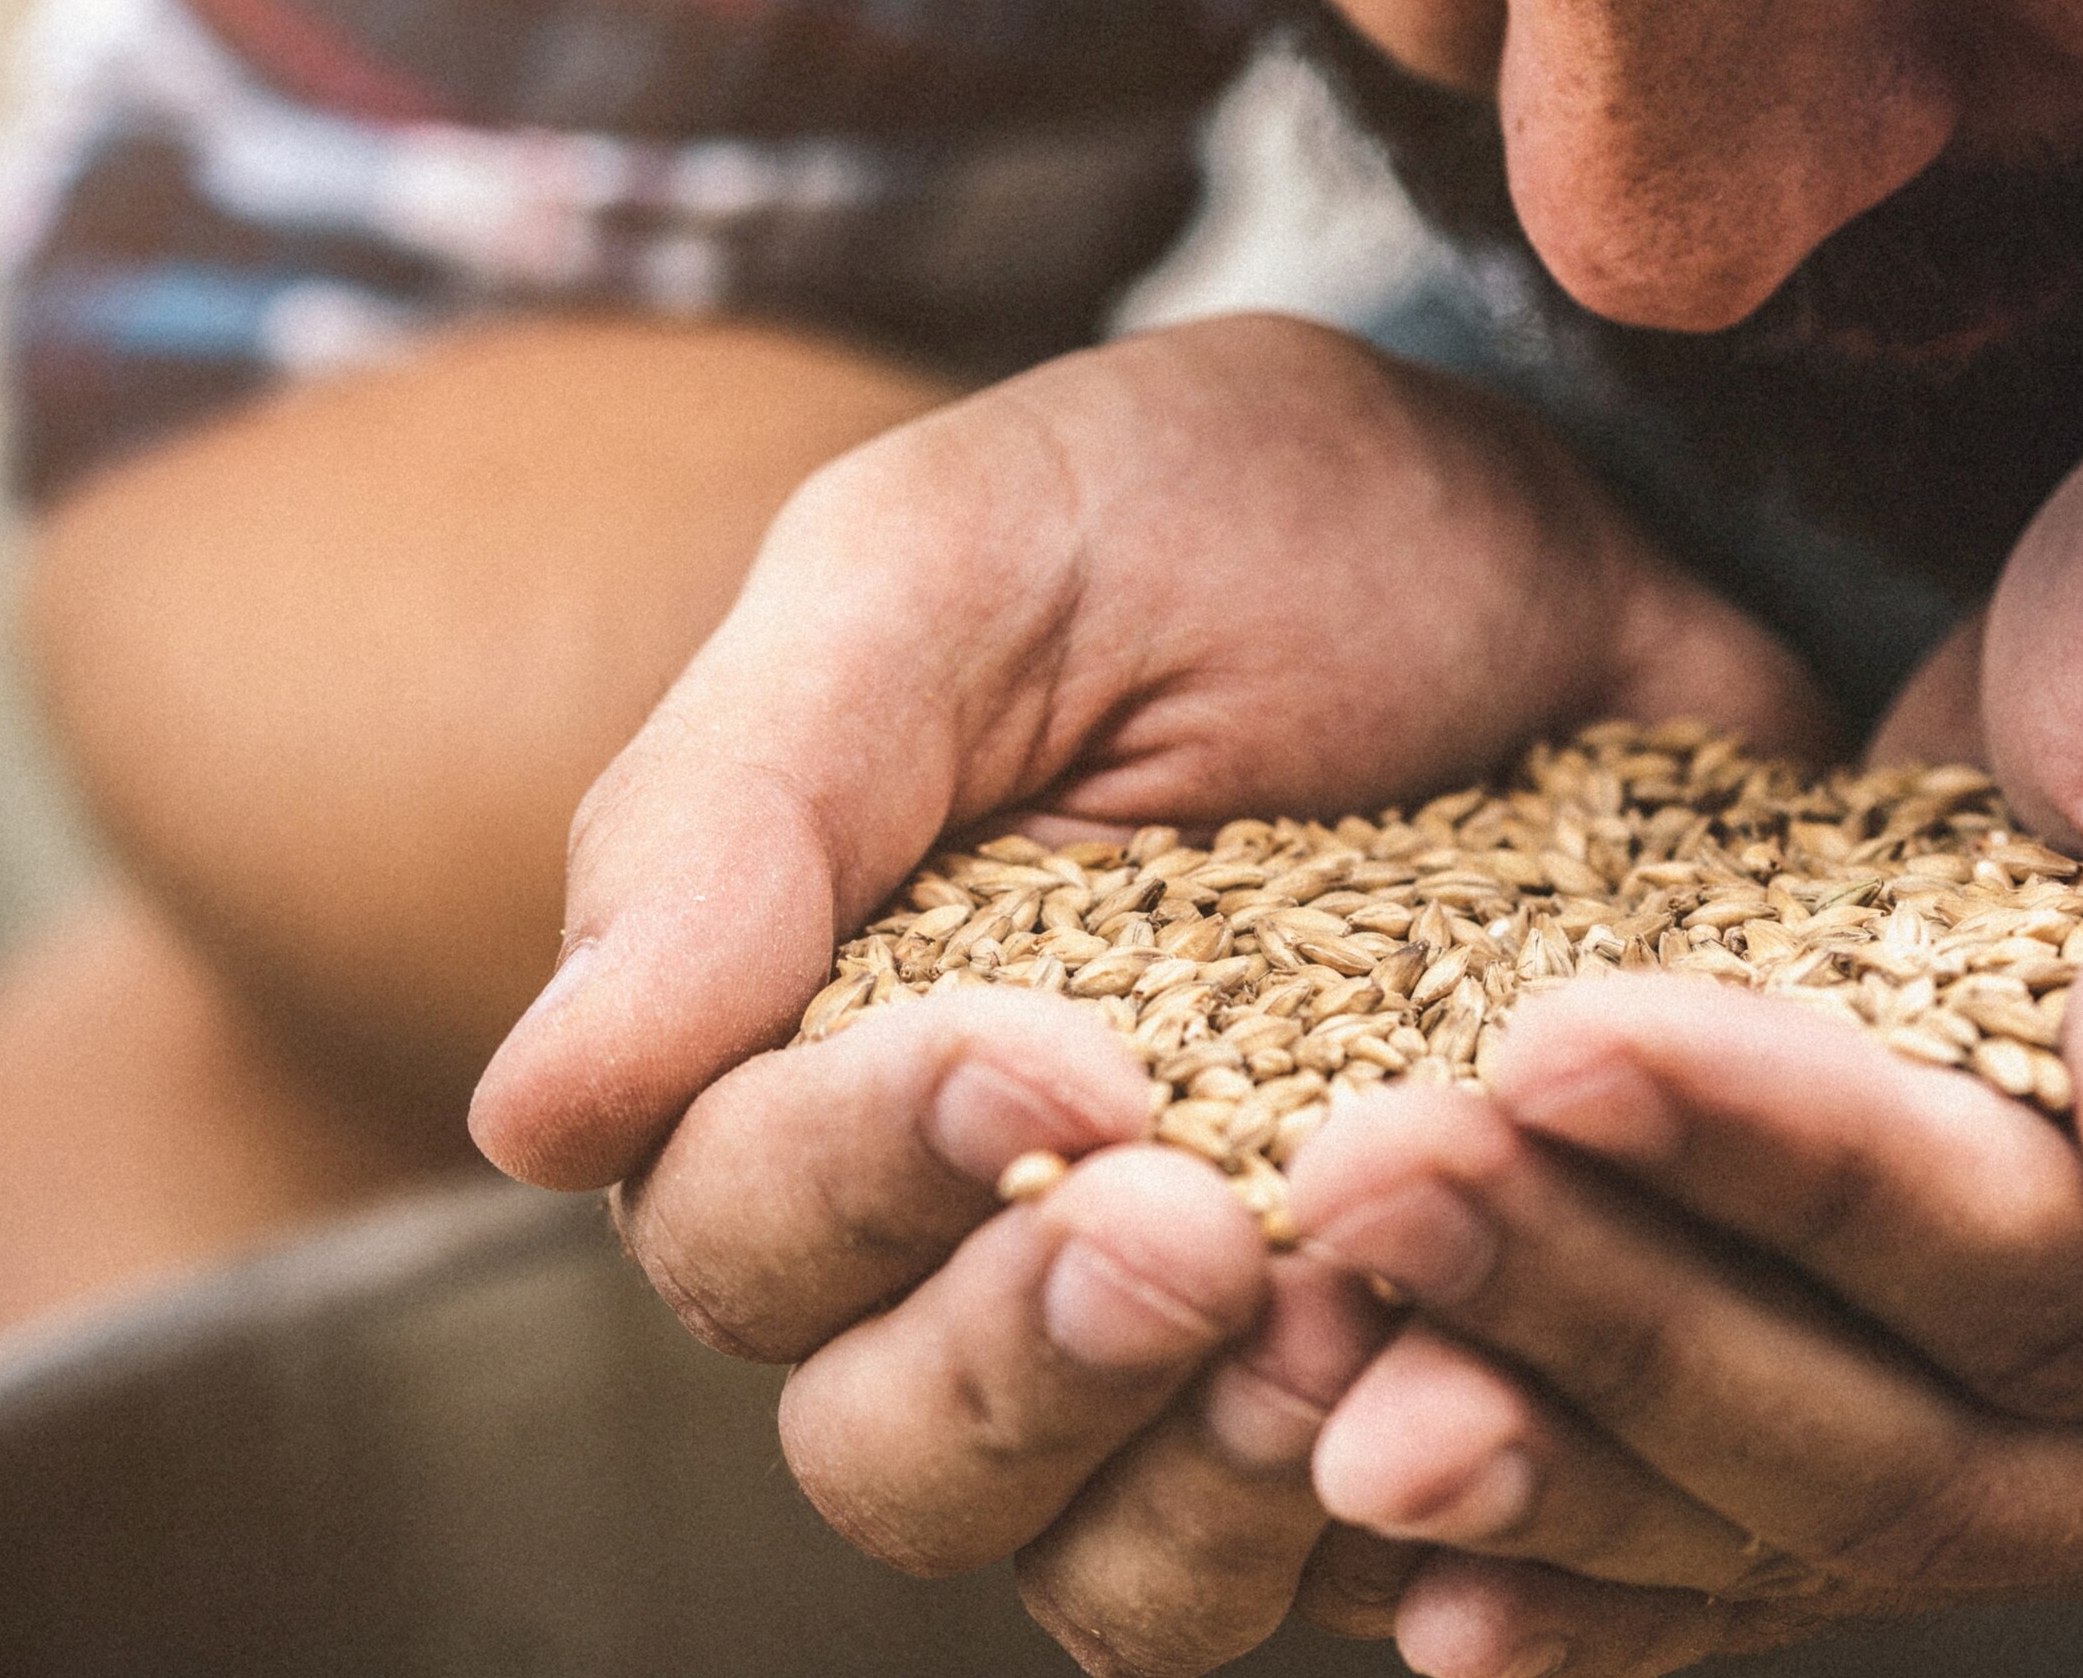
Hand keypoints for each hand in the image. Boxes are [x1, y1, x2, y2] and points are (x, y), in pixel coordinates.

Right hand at [467, 314, 1832, 1673]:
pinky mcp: (1417, 1352)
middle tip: (1193, 1239)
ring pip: (1104, 1569)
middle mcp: (989, 1228)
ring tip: (1345, 1340)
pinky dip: (1414, 1516)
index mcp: (822, 1045)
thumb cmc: (1219, 512)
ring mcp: (1210, 1321)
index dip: (866, 1181)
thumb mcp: (964, 568)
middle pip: (894, 1454)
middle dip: (1021, 1373)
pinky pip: (1376, 1551)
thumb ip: (736, 815)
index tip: (1053, 1064)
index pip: (742, 1226)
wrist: (1549, 514)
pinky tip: (1484, 1407)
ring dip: (1200, 1498)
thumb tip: (533, 1116)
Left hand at [1281, 350, 2082, 1676]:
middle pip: (1909, 1438)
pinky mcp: (1944, 1376)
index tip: (1556, 1043)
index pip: (2069, 1265)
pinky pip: (1760, 1521)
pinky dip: (1593, 1546)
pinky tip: (1410, 1581)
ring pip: (1798, 1508)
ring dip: (1547, 1444)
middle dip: (1611, 1315)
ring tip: (1314, 1387)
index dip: (1802, 1172)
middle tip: (1360, 1183)